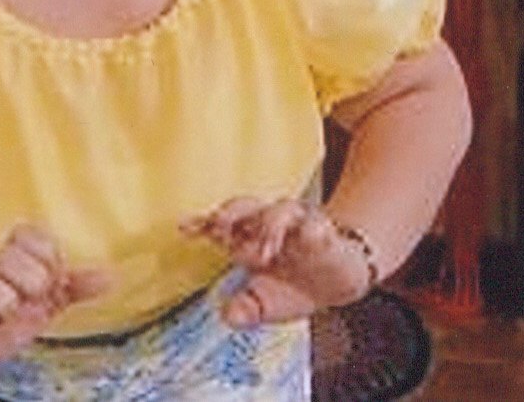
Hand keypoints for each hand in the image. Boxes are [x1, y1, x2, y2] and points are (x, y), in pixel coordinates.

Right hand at [0, 225, 110, 374]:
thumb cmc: (6, 315)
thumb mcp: (44, 301)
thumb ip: (74, 287)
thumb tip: (112, 278)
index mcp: (12, 261)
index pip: (27, 235)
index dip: (45, 251)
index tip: (54, 275)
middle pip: (4, 258)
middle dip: (27, 275)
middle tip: (38, 292)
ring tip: (12, 307)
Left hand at [182, 198, 371, 326]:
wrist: (339, 283)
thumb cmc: (294, 286)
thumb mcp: (265, 305)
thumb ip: (246, 310)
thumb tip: (227, 317)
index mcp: (248, 239)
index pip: (222, 226)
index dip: (203, 224)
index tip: (185, 228)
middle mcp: (268, 225)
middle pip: (245, 206)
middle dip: (231, 213)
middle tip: (221, 227)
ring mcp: (297, 224)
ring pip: (280, 210)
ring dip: (270, 227)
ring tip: (266, 253)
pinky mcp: (325, 231)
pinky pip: (317, 224)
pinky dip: (312, 229)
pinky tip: (309, 237)